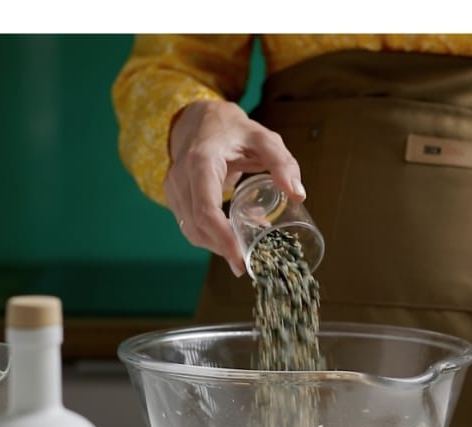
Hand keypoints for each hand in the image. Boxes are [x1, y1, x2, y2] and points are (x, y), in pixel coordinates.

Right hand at [165, 100, 304, 275]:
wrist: (197, 118)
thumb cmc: (232, 129)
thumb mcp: (263, 138)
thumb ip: (282, 163)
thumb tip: (298, 194)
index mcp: (200, 163)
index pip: (206, 211)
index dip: (222, 239)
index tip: (240, 259)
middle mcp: (180, 178)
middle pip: (196, 227)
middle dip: (220, 249)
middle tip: (244, 264)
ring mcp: (172, 188)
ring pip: (189, 230)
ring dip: (213, 244)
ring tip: (238, 250)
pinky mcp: (172, 195)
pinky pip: (187, 223)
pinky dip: (206, 235)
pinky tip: (226, 236)